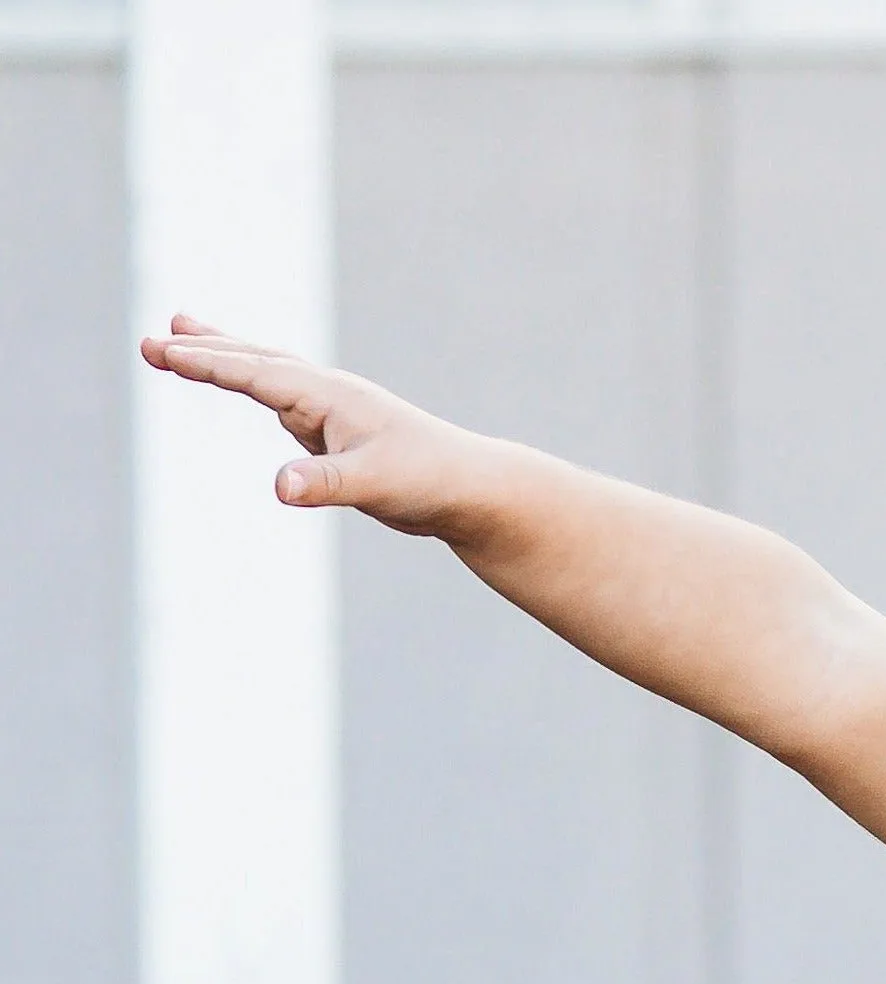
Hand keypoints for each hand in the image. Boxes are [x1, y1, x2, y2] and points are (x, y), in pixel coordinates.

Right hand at [140, 314, 486, 537]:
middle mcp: (327, 393)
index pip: (254, 373)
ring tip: (182, 330)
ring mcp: (331, 410)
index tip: (160, 352)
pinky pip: (284, 399)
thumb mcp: (375, 485)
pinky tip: (247, 382)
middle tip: (151, 341)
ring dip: (224, 352)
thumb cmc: (430, 482)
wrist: (472, 490)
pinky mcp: (338, 433)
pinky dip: (255, 383)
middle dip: (201, 351)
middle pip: (253, 361)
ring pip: (267, 371)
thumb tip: (281, 488)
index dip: (205, 364)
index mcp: (329, 396)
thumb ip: (326, 484)